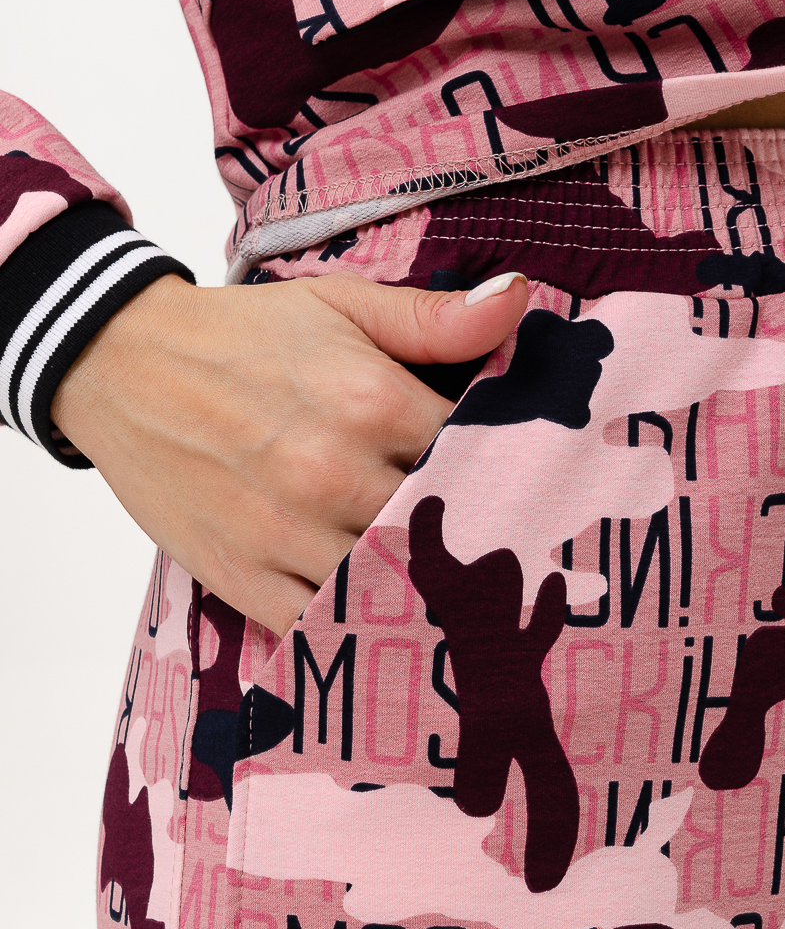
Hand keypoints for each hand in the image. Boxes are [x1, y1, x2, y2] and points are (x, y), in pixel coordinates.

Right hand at [51, 267, 528, 635]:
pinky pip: (320, 627)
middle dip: (467, 538)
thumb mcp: (340, 306)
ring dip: (415, 588)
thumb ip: (434, 318)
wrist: (117, 365)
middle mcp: (332, 472)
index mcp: (368, 401)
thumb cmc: (241, 338)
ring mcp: (285, 534)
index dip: (502, 474)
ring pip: (388, 587)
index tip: (514, 485)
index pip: (477, 457)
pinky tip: (372, 613)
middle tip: (488, 547)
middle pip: (440, 532)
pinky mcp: (244, 579)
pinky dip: (349, 626)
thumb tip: (522, 301)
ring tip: (440, 586)